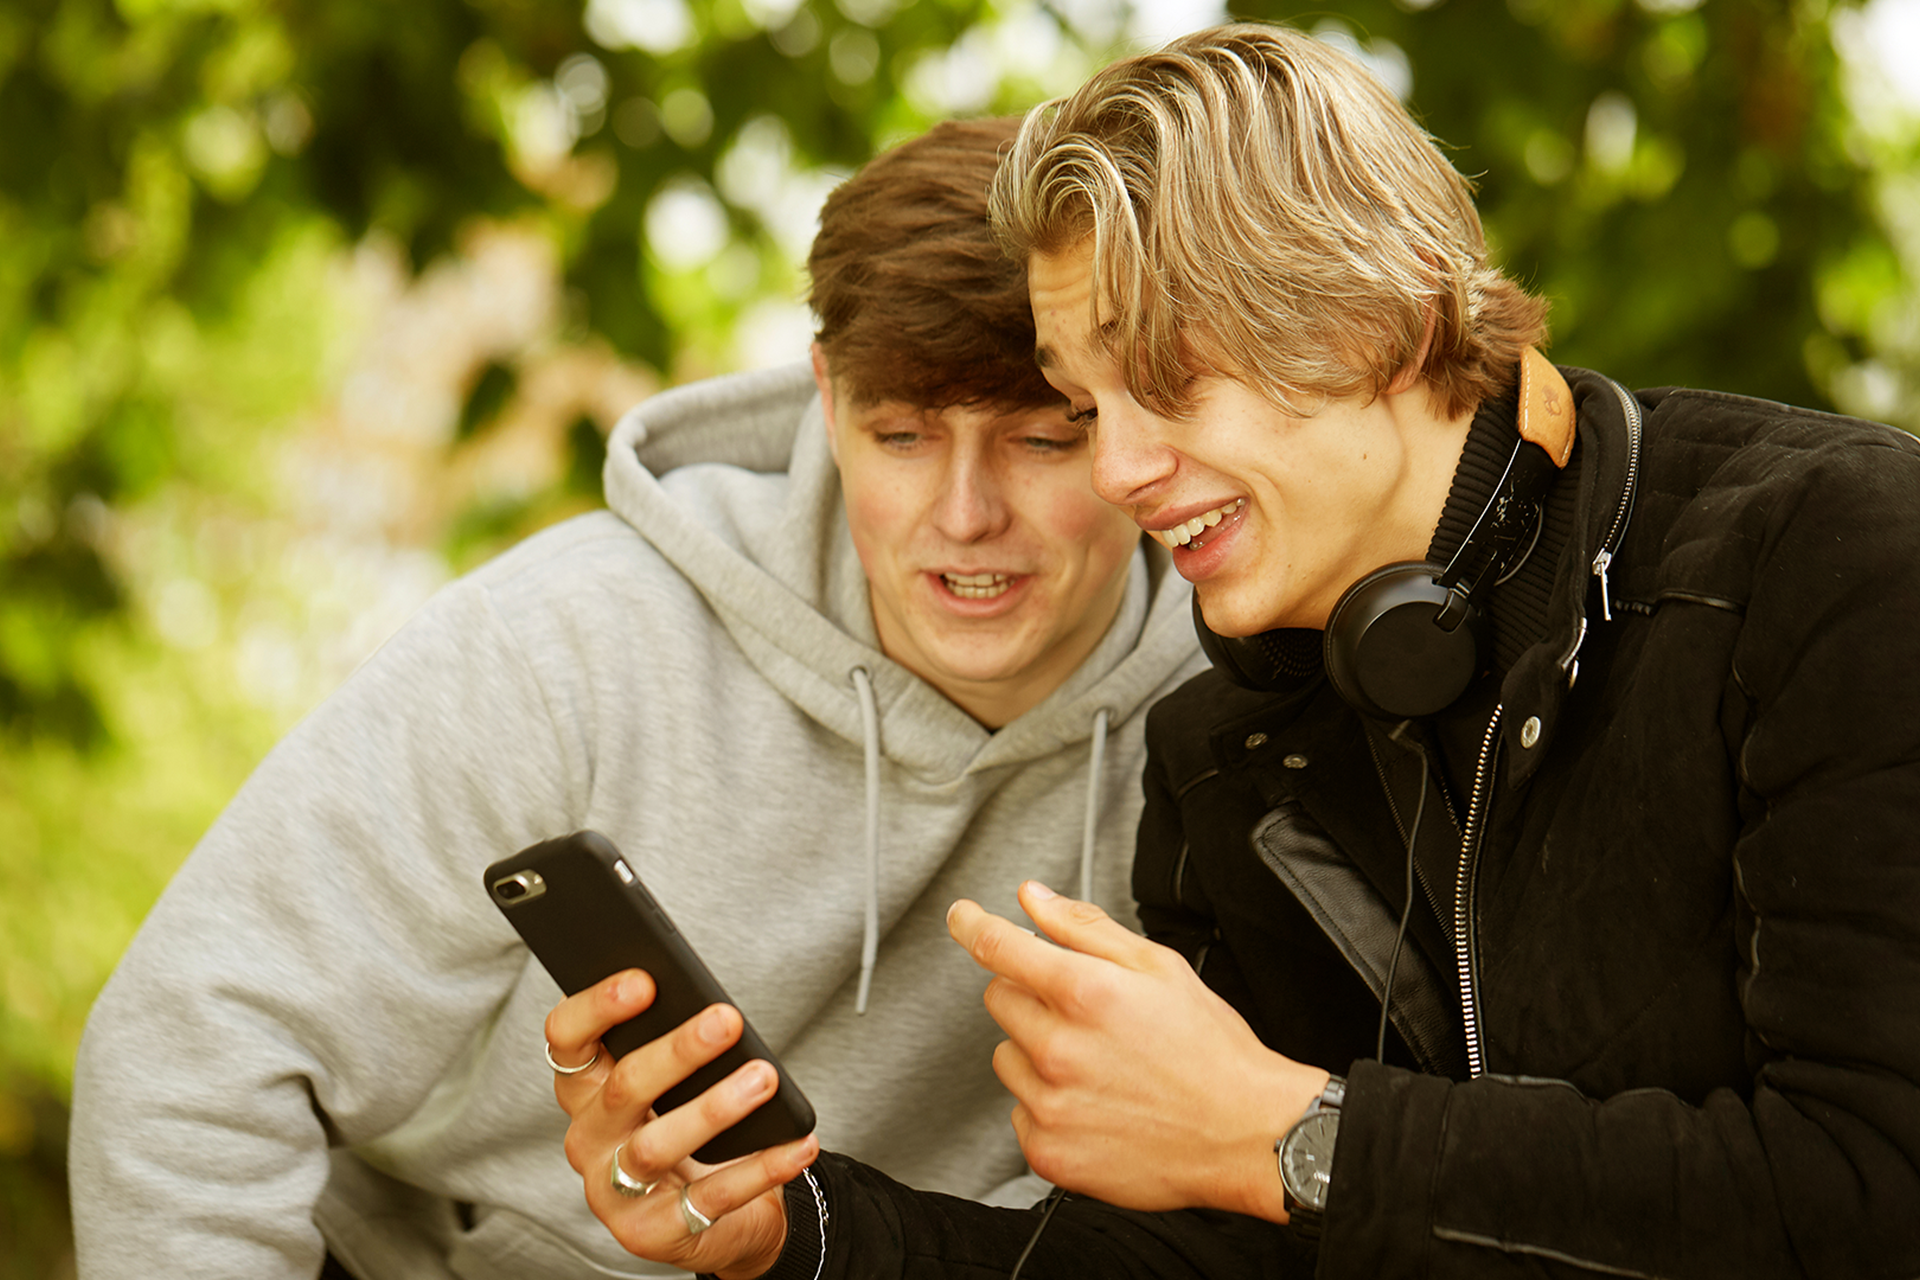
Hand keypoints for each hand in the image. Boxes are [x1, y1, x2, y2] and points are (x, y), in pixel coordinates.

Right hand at [544, 972, 819, 1278]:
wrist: (710, 1218)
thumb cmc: (685, 1124)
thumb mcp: (668, 1084)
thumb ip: (668, 1042)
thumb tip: (710, 1003)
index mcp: (584, 1089)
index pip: (566, 1040)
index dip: (597, 1007)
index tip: (645, 980)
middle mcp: (589, 1140)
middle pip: (623, 1087)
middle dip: (676, 1051)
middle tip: (726, 1020)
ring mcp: (615, 1192)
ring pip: (656, 1146)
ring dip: (714, 1109)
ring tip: (763, 1079)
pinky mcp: (654, 1233)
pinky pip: (711, 1198)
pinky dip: (760, 1169)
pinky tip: (797, 1143)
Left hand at [947, 882, 1325, 1221]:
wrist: (1245, 1135)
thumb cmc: (1210, 1052)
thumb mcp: (1158, 967)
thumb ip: (1084, 928)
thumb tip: (1033, 898)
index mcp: (1085, 994)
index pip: (999, 947)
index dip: (973, 925)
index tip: (962, 918)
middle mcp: (1059, 1049)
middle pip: (1000, 1000)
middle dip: (1032, 997)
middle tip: (1086, 1015)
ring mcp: (1051, 1105)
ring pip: (1007, 1057)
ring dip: (1036, 1053)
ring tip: (1097, 1065)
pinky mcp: (1049, 1151)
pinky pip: (1019, 1111)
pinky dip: (1046, 1104)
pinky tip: (1094, 1103)